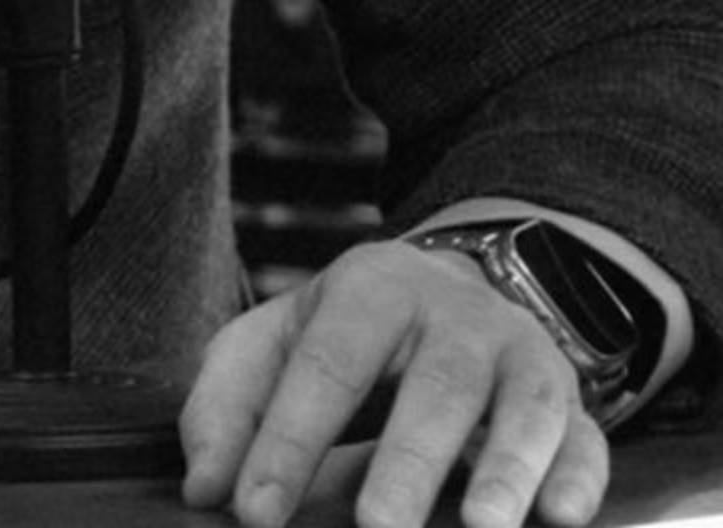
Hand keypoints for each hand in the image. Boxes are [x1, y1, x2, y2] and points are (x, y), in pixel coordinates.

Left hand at [179, 240, 608, 527]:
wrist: (449, 290)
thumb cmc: (345, 335)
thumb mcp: (276, 340)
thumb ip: (228, 405)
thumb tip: (206, 485)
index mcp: (372, 289)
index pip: (328, 363)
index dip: (290, 438)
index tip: (255, 512)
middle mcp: (455, 315)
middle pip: (434, 386)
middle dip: (407, 462)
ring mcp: (520, 356)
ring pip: (523, 406)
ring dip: (507, 470)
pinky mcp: (570, 404)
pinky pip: (587, 438)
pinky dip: (579, 480)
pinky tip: (561, 519)